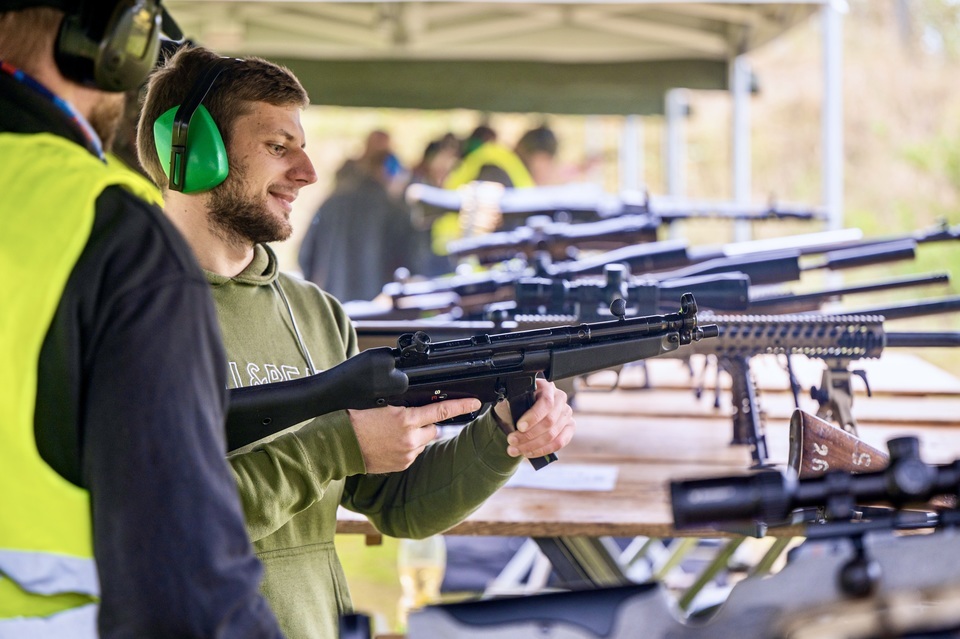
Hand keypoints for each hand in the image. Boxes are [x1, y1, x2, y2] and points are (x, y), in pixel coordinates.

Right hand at [348, 398, 480, 473]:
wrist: (339, 445)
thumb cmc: (355, 419)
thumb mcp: (380, 403)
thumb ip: (402, 403)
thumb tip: (417, 400)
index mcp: (406, 419)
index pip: (442, 410)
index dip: (461, 406)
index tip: (475, 402)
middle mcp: (410, 439)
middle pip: (434, 428)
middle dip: (428, 423)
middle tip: (411, 419)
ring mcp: (406, 454)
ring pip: (423, 441)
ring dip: (416, 436)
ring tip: (393, 432)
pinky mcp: (401, 465)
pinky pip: (412, 453)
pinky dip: (407, 447)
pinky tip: (391, 442)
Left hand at [494, 379, 574, 460]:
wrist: (520, 415)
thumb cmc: (516, 405)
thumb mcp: (511, 399)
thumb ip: (512, 402)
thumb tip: (510, 408)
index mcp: (546, 387)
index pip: (546, 403)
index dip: (533, 417)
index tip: (519, 427)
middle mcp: (560, 399)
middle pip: (549, 421)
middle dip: (528, 435)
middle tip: (511, 441)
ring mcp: (566, 414)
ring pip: (552, 435)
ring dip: (531, 445)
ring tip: (515, 449)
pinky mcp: (569, 428)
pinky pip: (559, 443)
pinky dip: (542, 450)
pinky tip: (528, 452)